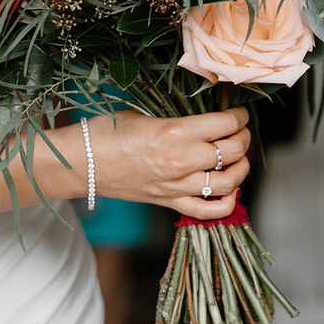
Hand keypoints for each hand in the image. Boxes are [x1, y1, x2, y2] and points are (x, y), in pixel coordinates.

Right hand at [89, 107, 250, 219]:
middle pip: (233, 151)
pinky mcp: (169, 202)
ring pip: (229, 181)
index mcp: (174, 132)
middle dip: (243, 137)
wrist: (81, 163)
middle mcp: (181, 160)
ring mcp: (177, 185)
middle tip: (240, 131)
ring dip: (241, 167)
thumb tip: (199, 115)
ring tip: (238, 157)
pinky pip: (209, 210)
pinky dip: (228, 202)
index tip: (239, 113)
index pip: (225, 124)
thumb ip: (174, 117)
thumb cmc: (105, 133)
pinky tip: (229, 190)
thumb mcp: (141, 113)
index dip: (239, 116)